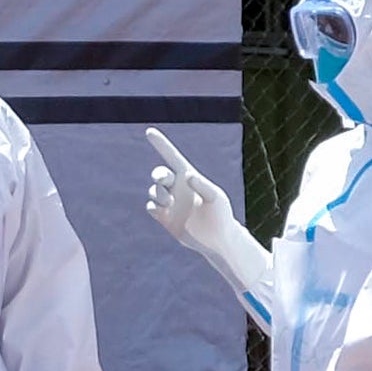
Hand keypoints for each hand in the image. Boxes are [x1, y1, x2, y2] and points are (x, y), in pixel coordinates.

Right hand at [141, 128, 242, 252]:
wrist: (218, 240)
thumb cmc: (222, 215)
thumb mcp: (216, 198)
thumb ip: (203, 185)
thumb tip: (187, 176)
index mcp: (190, 177)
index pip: (172, 157)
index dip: (161, 144)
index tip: (149, 131)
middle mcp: (178, 188)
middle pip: (159, 174)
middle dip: (159, 175)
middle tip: (165, 180)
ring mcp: (170, 203)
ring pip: (154, 191)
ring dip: (158, 194)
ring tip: (169, 203)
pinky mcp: (165, 218)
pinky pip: (151, 207)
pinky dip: (154, 207)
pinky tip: (163, 210)